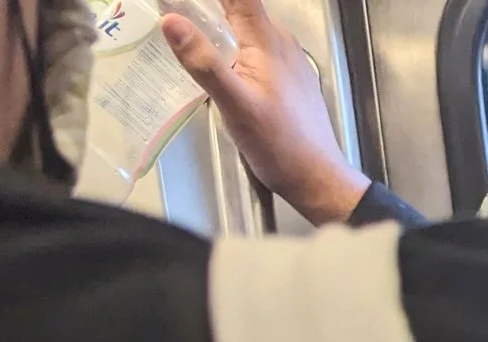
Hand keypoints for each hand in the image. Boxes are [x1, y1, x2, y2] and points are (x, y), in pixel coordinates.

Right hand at [160, 0, 368, 224]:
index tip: (186, 0)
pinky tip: (215, 60)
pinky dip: (232, 46)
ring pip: (248, 29)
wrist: (317, 178)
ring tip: (184, 23)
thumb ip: (204, 62)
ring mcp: (287, 62)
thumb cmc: (279, 143)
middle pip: (240, 7)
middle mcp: (281, 43)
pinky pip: (255, 50)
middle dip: (210, 5)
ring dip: (219, 23)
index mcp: (267, 40)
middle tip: (174, 10)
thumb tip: (170, 20)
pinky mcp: (288, 81)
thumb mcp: (235, 103)